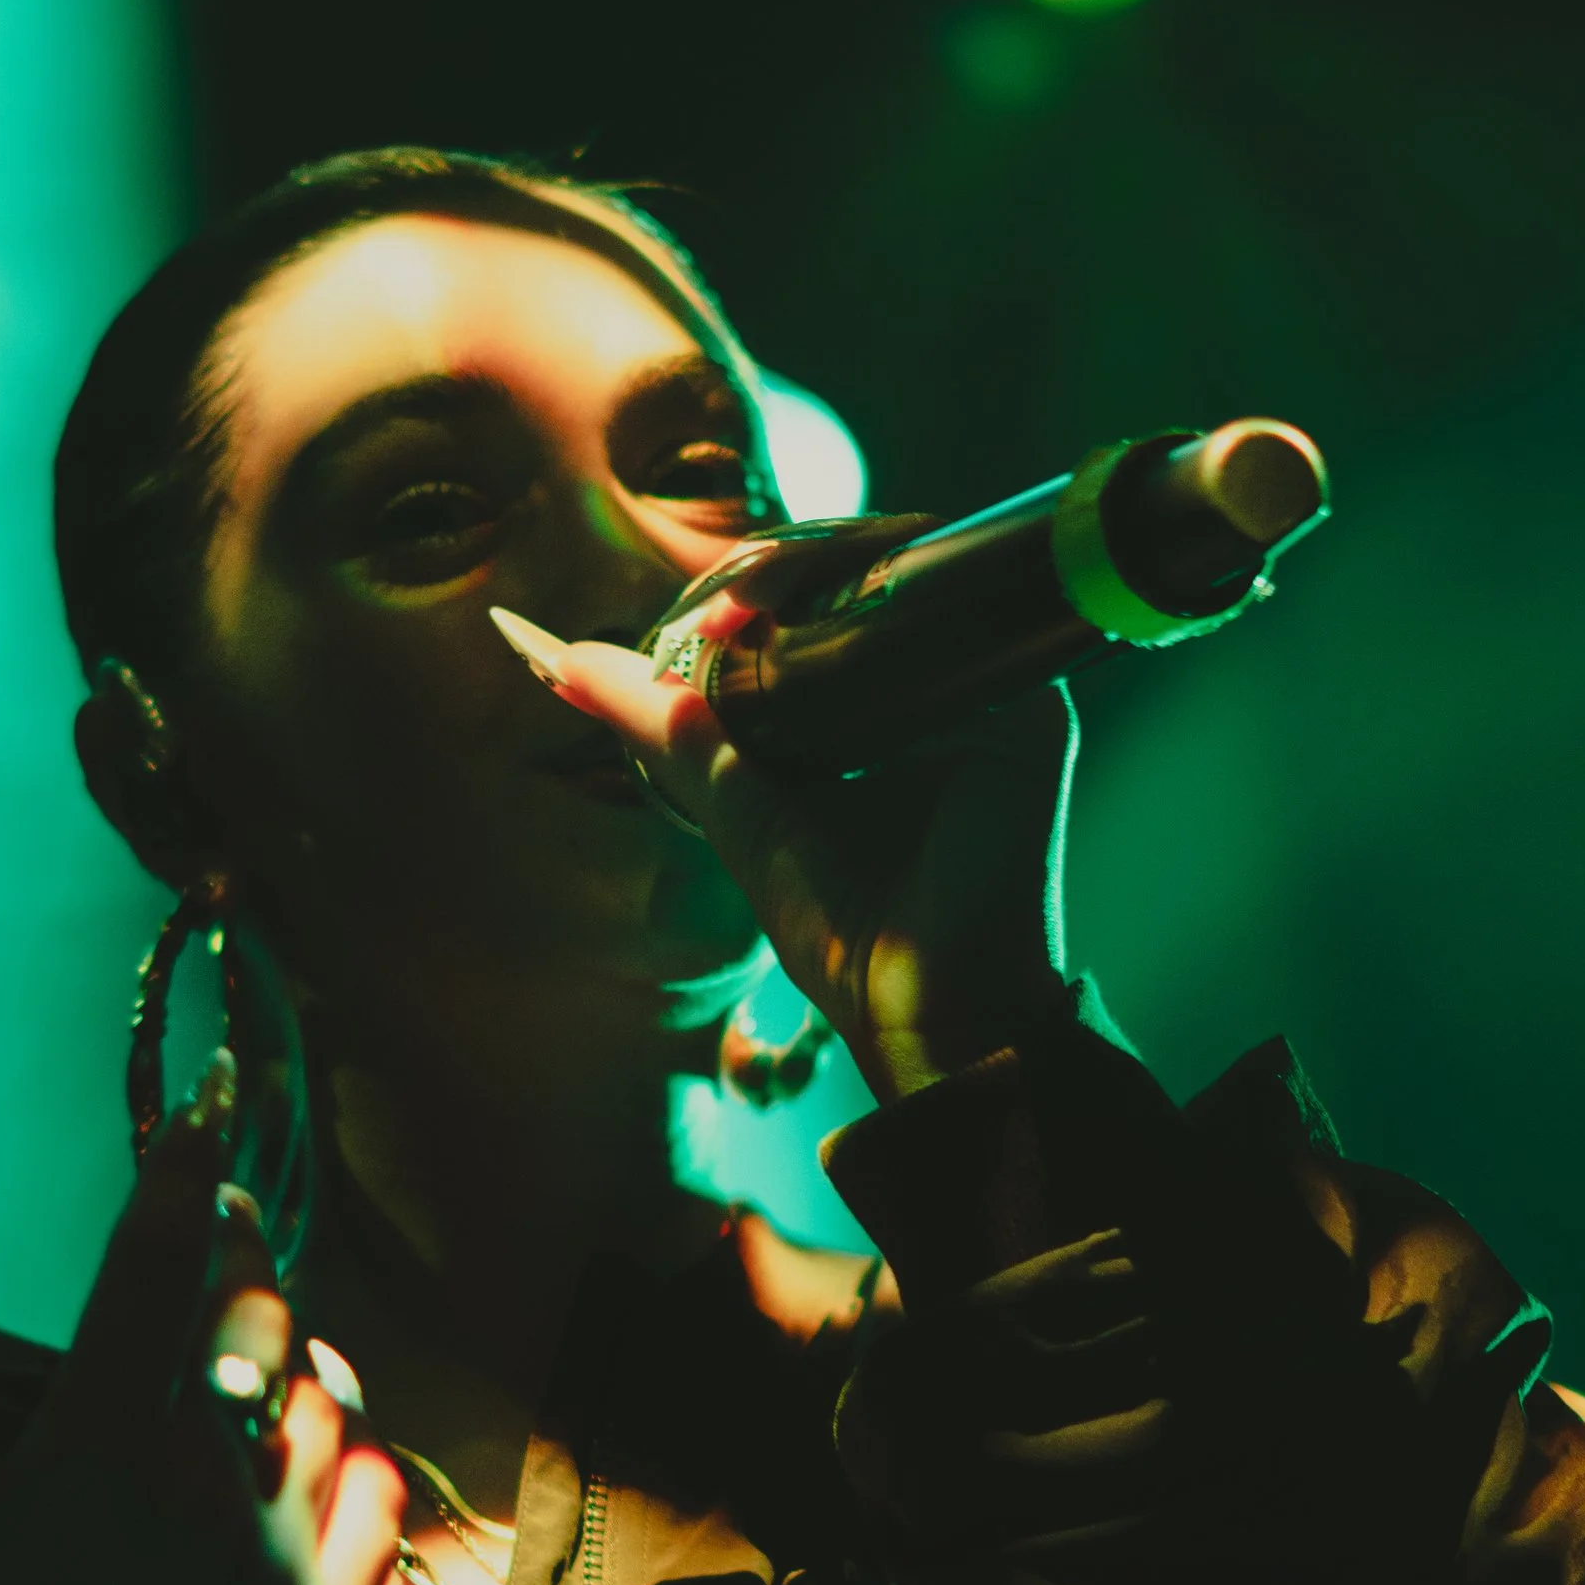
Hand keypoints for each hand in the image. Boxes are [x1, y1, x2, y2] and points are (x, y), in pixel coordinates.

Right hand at [0, 1056, 403, 1584]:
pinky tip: (283, 1463)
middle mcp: (200, 1498)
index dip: (185, 1166)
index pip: (154, 1265)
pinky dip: (340, 1448)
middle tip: (214, 1240)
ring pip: (323, 1390)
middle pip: (259, 1312)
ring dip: (287, 1359)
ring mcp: (283, 1559)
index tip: (208, 1098)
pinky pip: (376, 1477)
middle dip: (240, 1257)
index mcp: (87, 1462)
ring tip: (230, 1378)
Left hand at [491, 602, 1074, 1101]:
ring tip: (733, 612)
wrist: (921, 1013)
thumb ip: (662, 728)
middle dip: (772, 571)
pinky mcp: (1025, 708)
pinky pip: (942, 620)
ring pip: (895, 579)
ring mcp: (994, 690)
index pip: (818, 604)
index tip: (692, 620)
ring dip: (808, 573)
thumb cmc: (845, 932)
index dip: (750, 589)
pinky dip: (866, 603)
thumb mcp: (734, 810)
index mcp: (894, 706)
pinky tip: (800, 618)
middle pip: (855, 578)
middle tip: (709, 611)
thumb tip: (559, 660)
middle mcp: (951, 686)